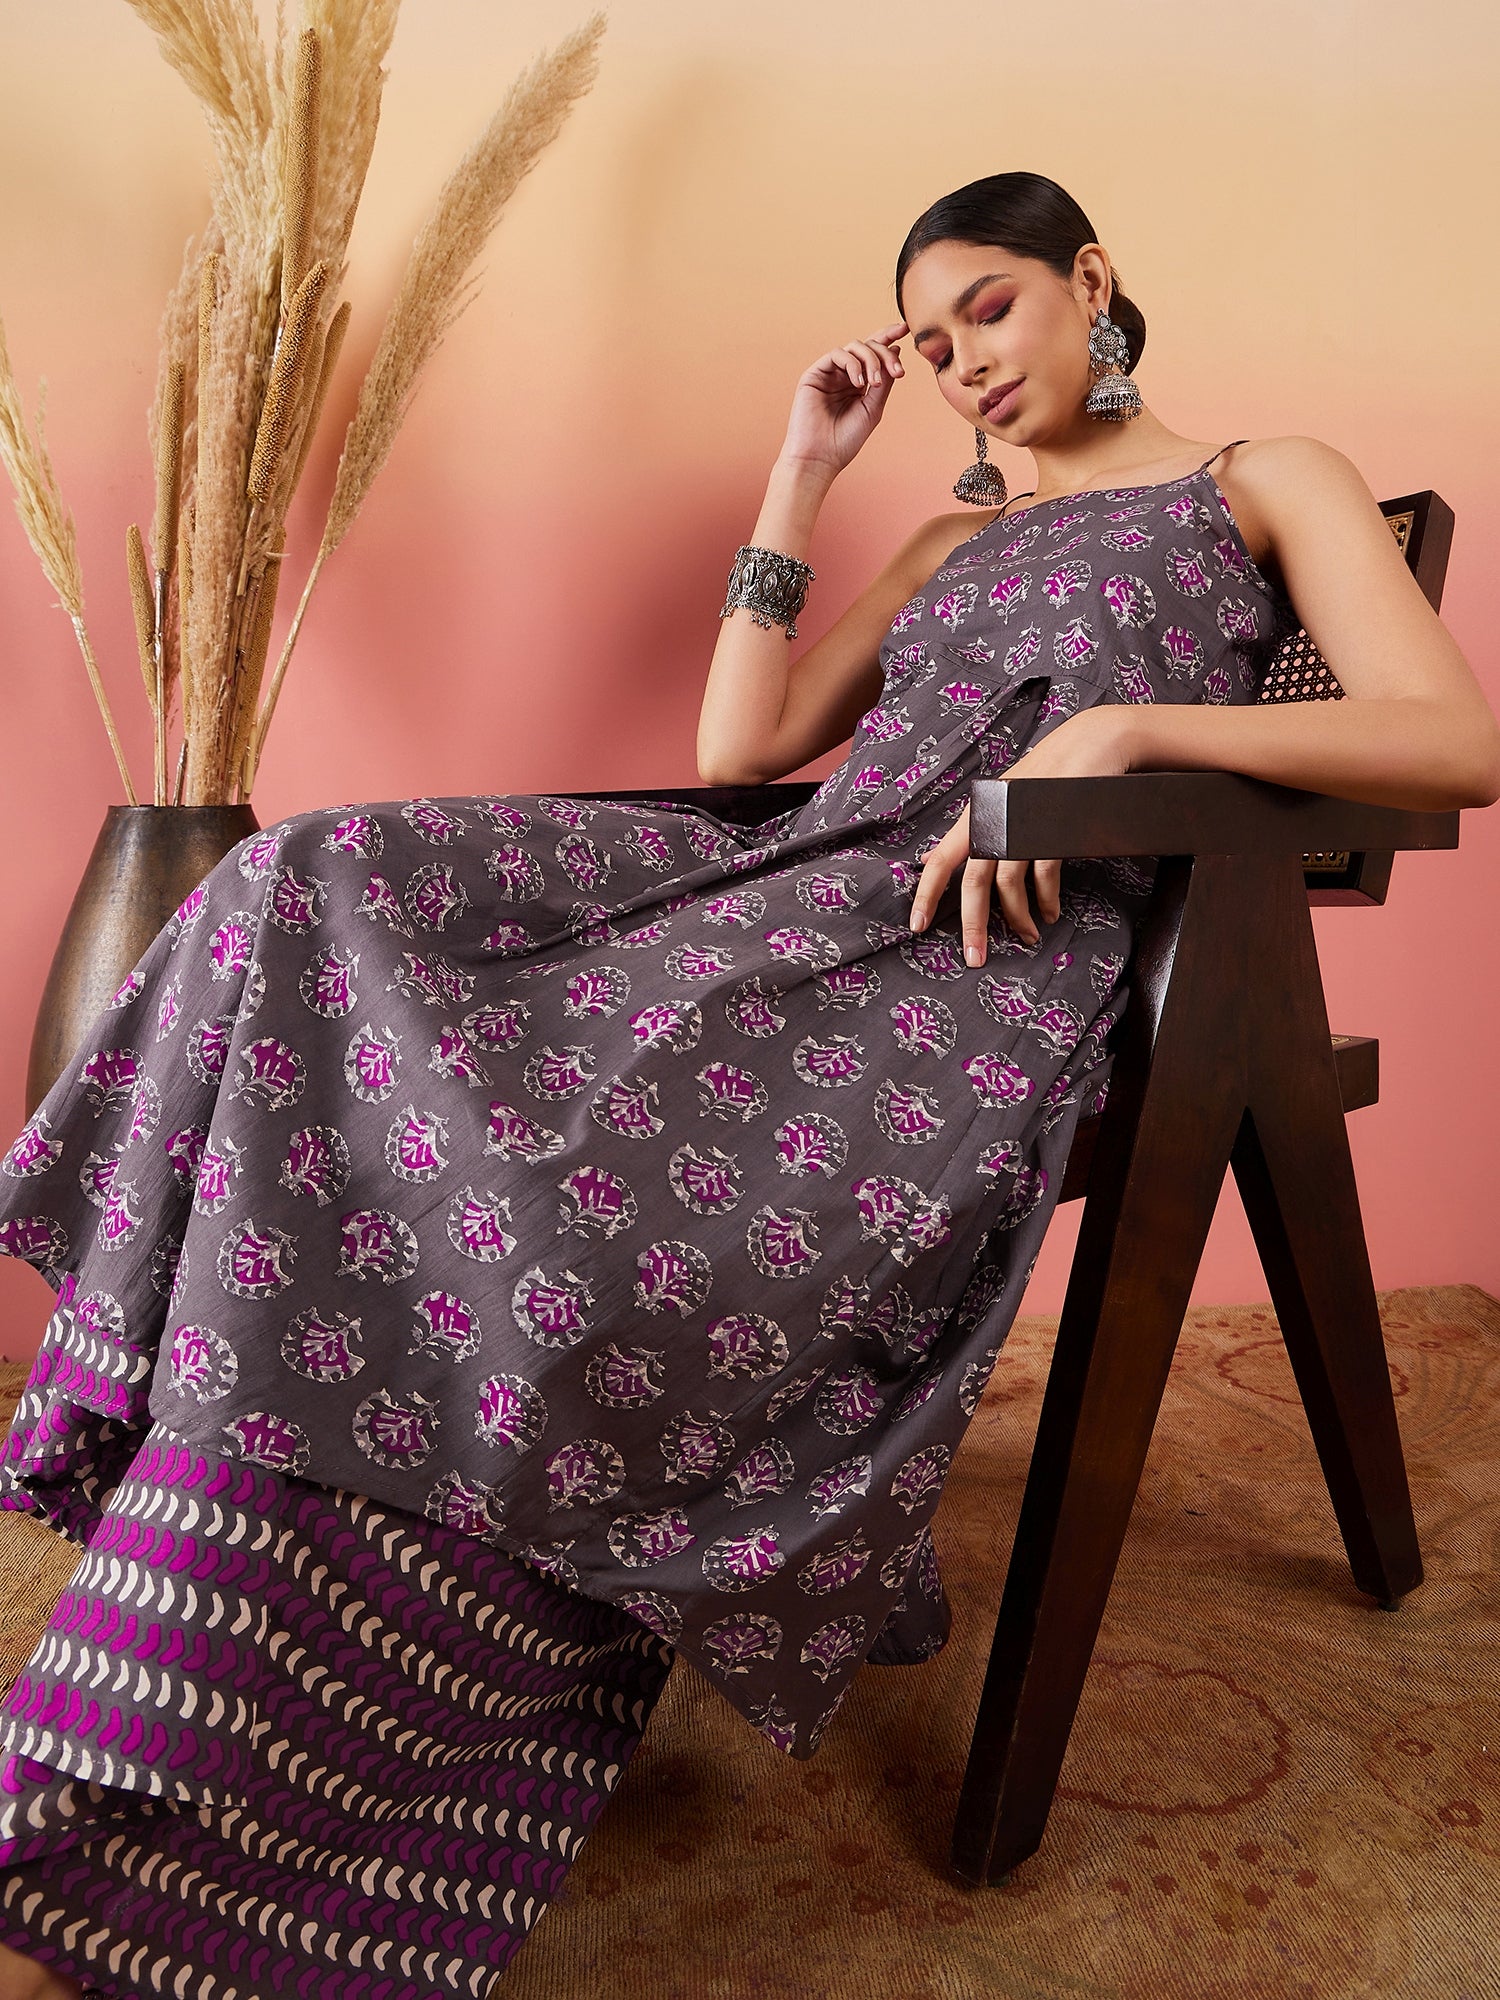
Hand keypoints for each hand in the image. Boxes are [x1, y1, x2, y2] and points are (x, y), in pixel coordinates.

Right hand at [780, 319, 907, 478]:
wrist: (820, 457)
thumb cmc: (845, 440)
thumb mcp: (873, 408)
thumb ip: (884, 381)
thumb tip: (896, 351)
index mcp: (859, 383)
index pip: (874, 354)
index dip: (888, 338)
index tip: (905, 330)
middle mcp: (844, 375)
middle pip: (868, 346)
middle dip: (885, 353)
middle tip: (898, 372)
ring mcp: (829, 374)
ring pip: (854, 347)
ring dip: (871, 360)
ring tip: (873, 384)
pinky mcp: (814, 374)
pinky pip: (837, 355)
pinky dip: (852, 364)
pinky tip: (859, 383)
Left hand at [907, 706, 1135, 963]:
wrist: (1091, 743)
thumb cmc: (1047, 778)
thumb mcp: (1006, 799)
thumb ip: (982, 829)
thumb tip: (947, 861)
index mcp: (978, 814)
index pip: (940, 859)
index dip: (925, 894)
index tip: (917, 926)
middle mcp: (994, 819)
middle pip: (973, 882)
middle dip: (973, 926)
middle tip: (975, 957)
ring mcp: (1023, 824)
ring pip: (1009, 884)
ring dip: (1018, 918)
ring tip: (1028, 936)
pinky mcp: (1053, 830)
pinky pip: (1044, 875)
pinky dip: (1045, 900)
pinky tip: (1049, 913)